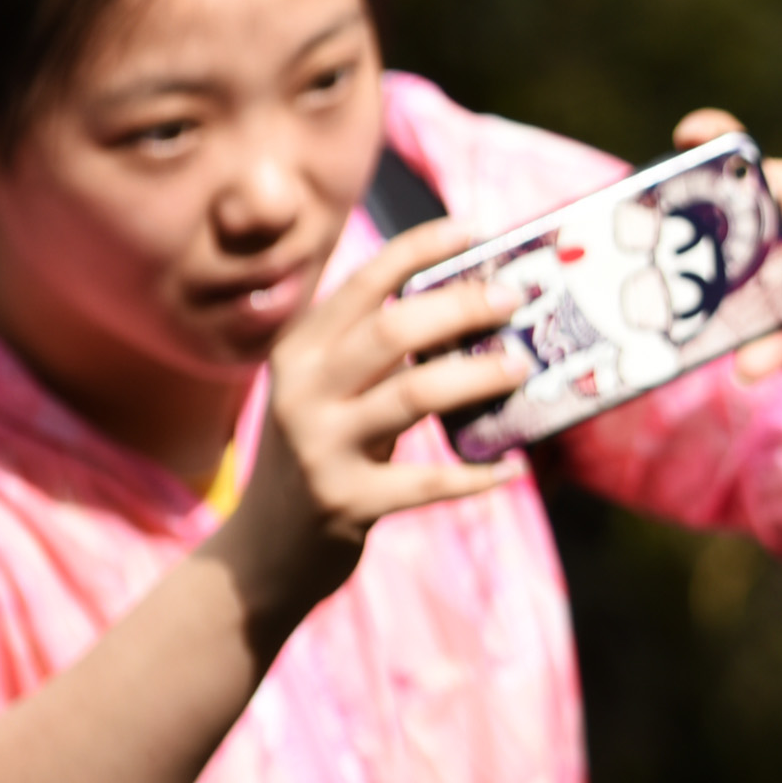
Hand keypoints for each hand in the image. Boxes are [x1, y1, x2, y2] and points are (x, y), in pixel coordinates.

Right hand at [213, 219, 528, 620]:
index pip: (364, 282)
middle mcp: (301, 390)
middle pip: (392, 330)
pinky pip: (426, 482)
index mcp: (301, 351)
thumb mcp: (326, 393)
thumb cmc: (318, 453)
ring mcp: (320, 446)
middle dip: (461, 306)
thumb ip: (375, 354)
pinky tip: (511, 466)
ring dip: (476, 376)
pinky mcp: (345, 501)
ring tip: (520, 368)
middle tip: (514, 298)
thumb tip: (470, 309)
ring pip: (412, 394)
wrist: (261, 554)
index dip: (420, 248)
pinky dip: (476, 474)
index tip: (474, 227)